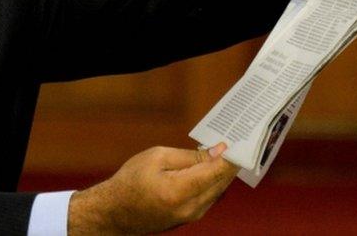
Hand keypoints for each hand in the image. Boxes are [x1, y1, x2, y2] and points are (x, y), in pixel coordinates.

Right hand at [68, 143, 237, 234]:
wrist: (116, 211)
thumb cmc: (132, 180)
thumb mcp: (157, 157)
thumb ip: (190, 156)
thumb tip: (218, 151)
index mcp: (180, 191)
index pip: (217, 171)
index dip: (232, 155)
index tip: (240, 140)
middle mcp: (191, 208)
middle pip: (222, 182)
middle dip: (230, 161)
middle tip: (237, 141)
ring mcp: (192, 216)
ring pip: (218, 190)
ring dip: (222, 171)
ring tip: (224, 151)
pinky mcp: (191, 217)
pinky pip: (210, 196)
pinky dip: (214, 181)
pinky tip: (211, 167)